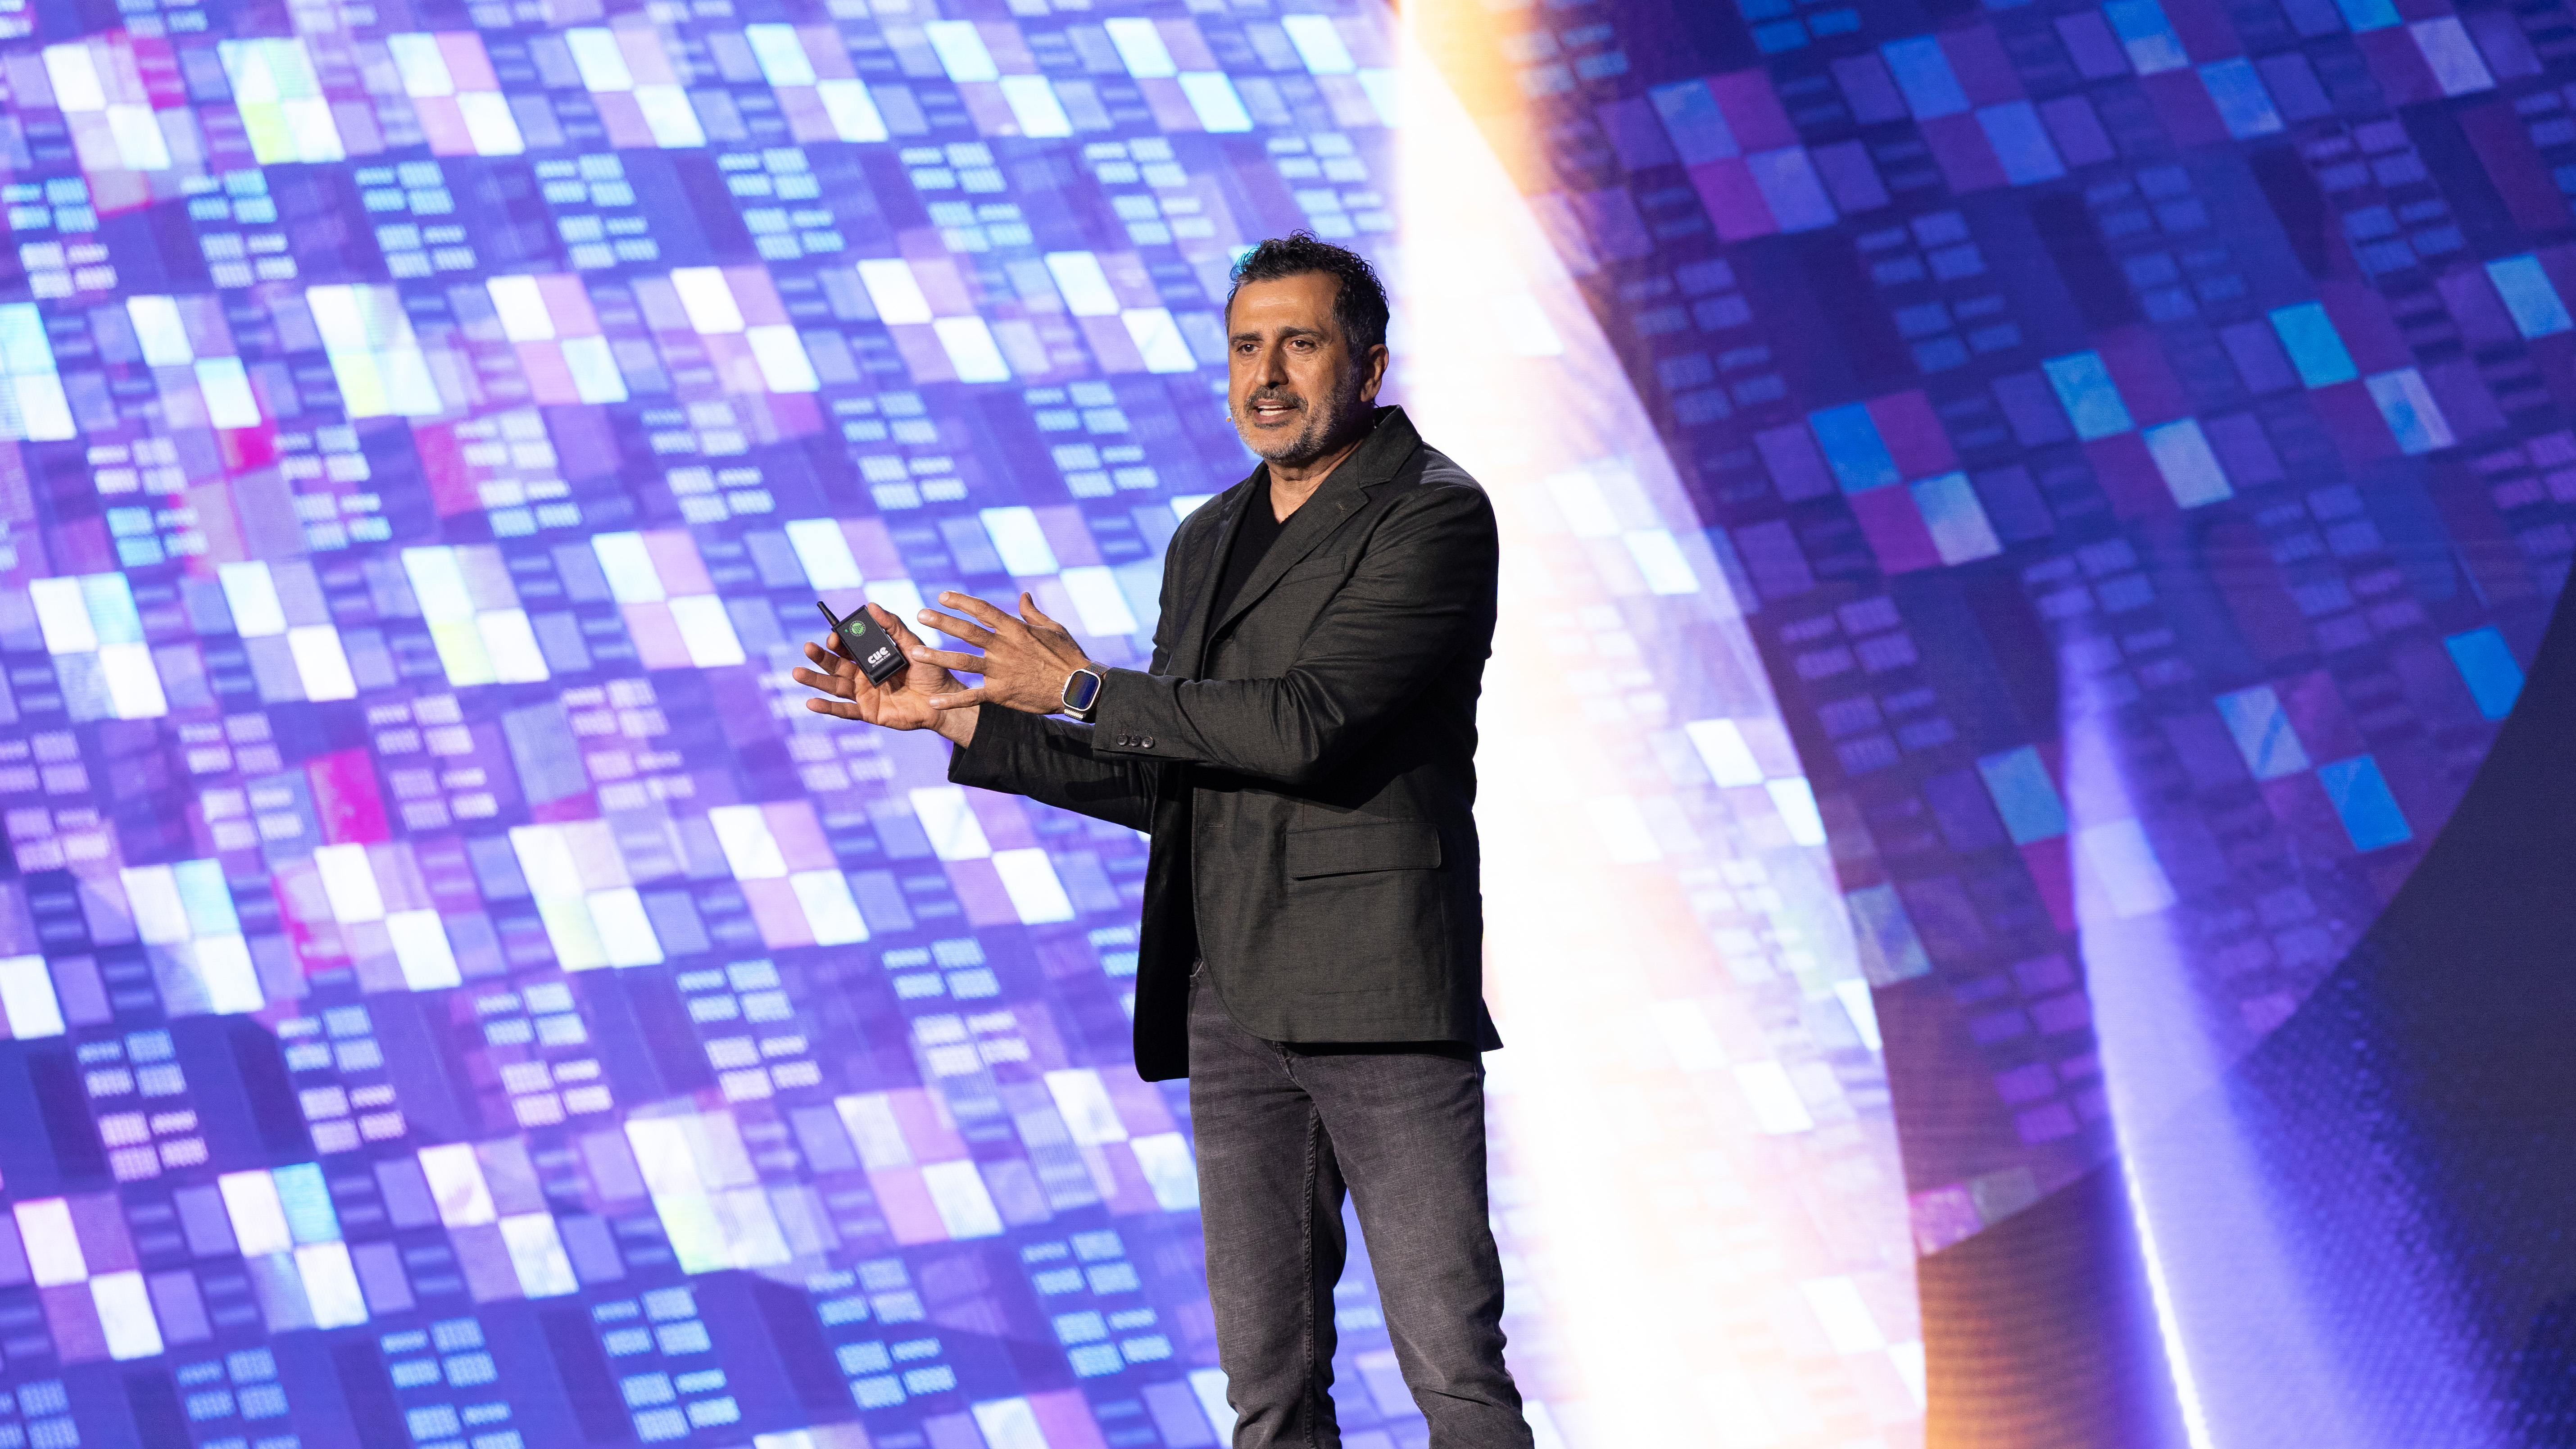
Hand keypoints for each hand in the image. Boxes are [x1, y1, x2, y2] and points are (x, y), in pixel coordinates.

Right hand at [790, 603, 977, 745]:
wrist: (944, 699)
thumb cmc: (930, 670)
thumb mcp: (912, 645)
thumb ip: (893, 627)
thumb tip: (871, 605)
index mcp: (871, 657)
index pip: (847, 647)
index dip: (838, 641)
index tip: (833, 636)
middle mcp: (863, 675)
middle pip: (835, 665)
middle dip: (820, 657)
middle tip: (808, 647)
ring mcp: (864, 694)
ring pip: (834, 686)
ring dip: (815, 680)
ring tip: (797, 673)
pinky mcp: (868, 712)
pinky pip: (845, 711)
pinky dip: (827, 708)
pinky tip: (811, 703)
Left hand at [911, 591, 1100, 715]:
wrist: (1078, 687)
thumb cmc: (1068, 656)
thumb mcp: (1053, 628)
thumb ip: (1032, 612)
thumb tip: (1024, 595)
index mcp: (1015, 629)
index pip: (983, 610)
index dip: (962, 601)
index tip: (942, 595)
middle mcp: (1004, 647)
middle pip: (967, 631)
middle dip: (942, 621)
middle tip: (920, 615)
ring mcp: (1001, 670)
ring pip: (963, 661)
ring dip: (937, 656)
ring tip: (915, 653)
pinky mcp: (1001, 693)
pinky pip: (972, 695)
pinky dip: (952, 700)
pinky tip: (933, 701)